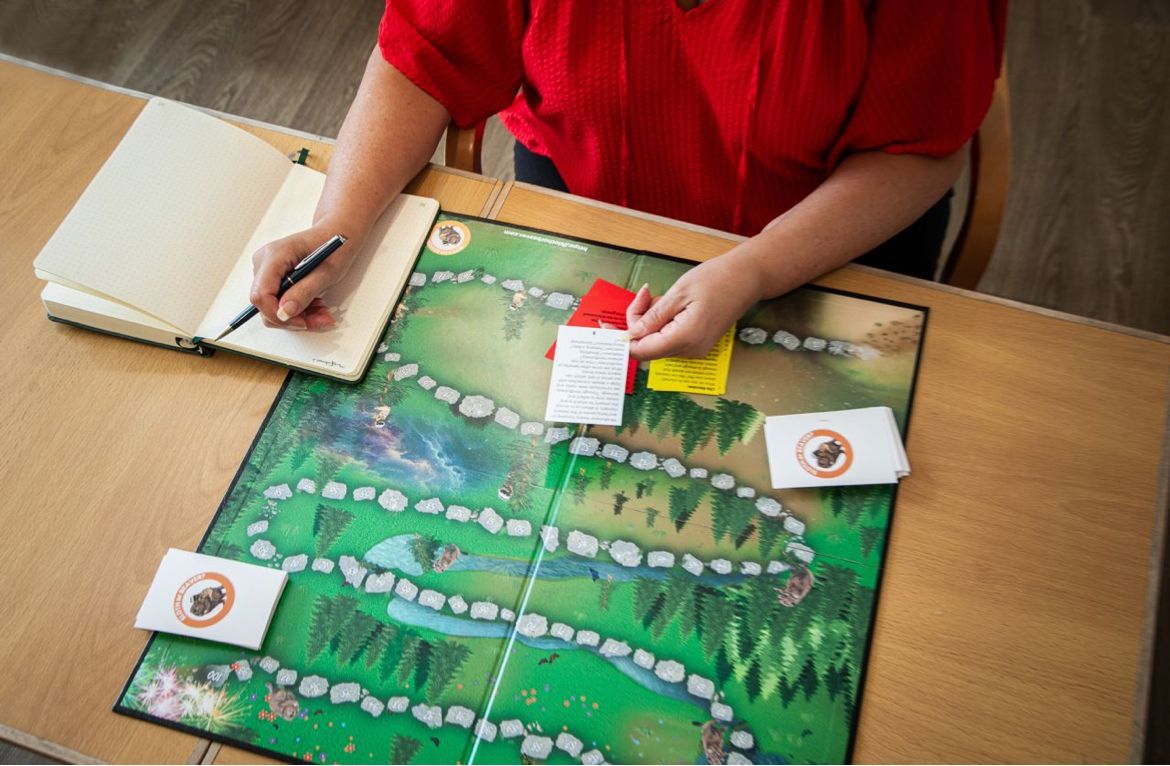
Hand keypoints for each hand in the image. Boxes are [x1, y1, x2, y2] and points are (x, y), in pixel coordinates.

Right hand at [249, 222, 359, 328]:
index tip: (301, 322)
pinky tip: (316, 304)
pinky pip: (278, 301)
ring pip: (272, 306)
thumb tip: (284, 312)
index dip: (277, 314)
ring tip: (323, 312)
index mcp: (275, 255)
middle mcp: (264, 261)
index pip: (261, 294)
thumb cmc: (335, 247)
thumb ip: (304, 292)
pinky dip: (298, 307)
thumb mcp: (326, 273)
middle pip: (265, 303)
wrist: (336, 233)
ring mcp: (266, 269)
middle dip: (293, 317)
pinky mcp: (273, 276)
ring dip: (299, 315)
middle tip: (321, 319)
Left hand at [626, 250, 763, 359]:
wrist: (748, 278)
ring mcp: (695, 349)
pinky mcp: (697, 343)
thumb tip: (631, 335)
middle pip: (647, 347)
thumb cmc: (717, 279)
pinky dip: (661, 322)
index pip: (642, 350)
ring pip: (657, 342)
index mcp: (685, 338)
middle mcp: (691, 350)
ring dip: (649, 320)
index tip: (608, 323)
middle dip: (637, 322)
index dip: (623, 338)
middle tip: (644, 294)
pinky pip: (669, 338)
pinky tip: (668, 304)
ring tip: (659, 295)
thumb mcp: (679, 293)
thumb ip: (653, 316)